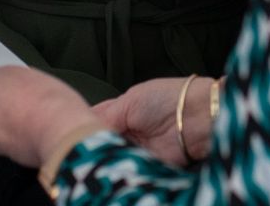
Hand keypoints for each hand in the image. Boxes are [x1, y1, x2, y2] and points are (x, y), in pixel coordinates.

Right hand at [92, 76, 214, 166]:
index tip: (71, 134)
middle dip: (92, 145)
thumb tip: (85, 129)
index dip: (83, 128)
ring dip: (104, 158)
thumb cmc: (168, 99)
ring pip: (110, 158)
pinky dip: (118, 169)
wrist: (198, 116)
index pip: (94, 121)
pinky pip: (126, 170)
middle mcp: (126, 132)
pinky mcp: (145, 166)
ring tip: (97, 155)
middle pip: (100, 142)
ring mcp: (135, 150)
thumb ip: (105, 116)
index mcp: (121, 111)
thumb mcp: (130, 101)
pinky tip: (111, 166)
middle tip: (82, 149)